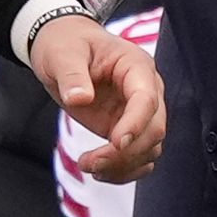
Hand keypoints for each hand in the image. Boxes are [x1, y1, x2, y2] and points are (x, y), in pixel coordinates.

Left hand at [38, 14, 163, 182]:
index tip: (115, 143)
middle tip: (89, 163)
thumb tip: (79, 99)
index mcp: (136, 66)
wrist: (65, 47)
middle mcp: (146, 90)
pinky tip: (100, 172)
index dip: (135, 124)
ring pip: (150, 148)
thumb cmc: (67, 44)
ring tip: (87, 166)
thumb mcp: (62, 54)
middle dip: (126, 152)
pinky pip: (139, 156)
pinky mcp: (128, 128)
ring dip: (123, 165)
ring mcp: (139, 111)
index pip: (147, 99)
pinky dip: (124, 170)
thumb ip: (71, 75)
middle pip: (154, 129)